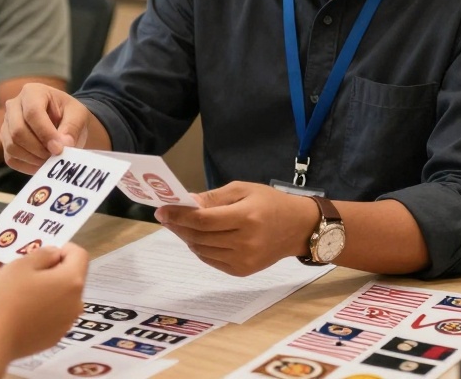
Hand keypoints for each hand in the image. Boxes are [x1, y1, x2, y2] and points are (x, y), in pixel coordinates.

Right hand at [0, 243, 88, 359]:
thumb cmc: (7, 296)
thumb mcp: (20, 265)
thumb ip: (43, 254)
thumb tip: (55, 255)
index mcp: (72, 280)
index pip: (80, 255)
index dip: (63, 248)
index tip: (43, 252)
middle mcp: (77, 302)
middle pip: (72, 277)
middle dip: (55, 270)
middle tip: (28, 272)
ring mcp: (67, 323)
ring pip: (63, 298)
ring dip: (50, 291)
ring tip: (24, 293)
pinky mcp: (55, 338)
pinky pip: (55, 316)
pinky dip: (45, 310)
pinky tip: (24, 313)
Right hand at [1, 83, 98, 172]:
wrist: (63, 122)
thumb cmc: (69, 114)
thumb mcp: (78, 115)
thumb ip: (72, 127)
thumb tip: (64, 145)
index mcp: (32, 92)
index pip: (32, 113)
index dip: (45, 134)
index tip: (59, 149)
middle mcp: (14, 106)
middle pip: (18, 131)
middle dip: (39, 149)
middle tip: (56, 156)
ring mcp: (6, 124)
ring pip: (12, 146)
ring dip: (34, 158)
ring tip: (52, 160)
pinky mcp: (6, 142)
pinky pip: (11, 158)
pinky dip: (28, 165)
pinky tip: (43, 164)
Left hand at [154, 181, 317, 275]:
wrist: (298, 228)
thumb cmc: (269, 203)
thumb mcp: (243, 189)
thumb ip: (214, 198)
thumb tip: (187, 203)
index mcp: (246, 218)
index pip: (203, 221)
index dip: (179, 216)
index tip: (162, 210)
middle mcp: (245, 243)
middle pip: (199, 237)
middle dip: (178, 226)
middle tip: (166, 216)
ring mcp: (244, 260)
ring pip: (202, 250)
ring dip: (186, 238)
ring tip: (178, 225)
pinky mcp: (242, 271)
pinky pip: (211, 260)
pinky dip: (199, 249)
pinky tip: (195, 237)